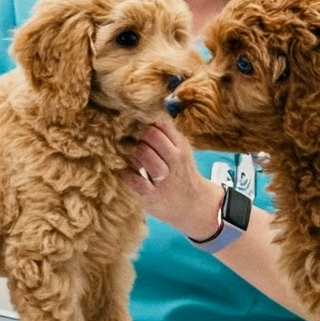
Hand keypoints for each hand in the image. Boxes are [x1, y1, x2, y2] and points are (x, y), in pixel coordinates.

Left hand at [123, 119, 222, 238]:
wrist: (194, 205)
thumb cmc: (181, 174)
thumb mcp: (181, 151)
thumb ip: (167, 136)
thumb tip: (144, 115)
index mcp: (180, 146)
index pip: (162, 123)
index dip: (145, 121)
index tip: (136, 123)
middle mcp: (174, 160)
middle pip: (151, 135)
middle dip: (137, 135)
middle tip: (129, 139)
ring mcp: (164, 178)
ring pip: (142, 154)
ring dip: (131, 153)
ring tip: (129, 156)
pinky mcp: (152, 196)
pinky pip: (134, 179)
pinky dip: (126, 173)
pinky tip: (125, 171)